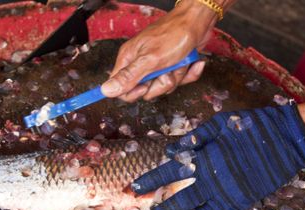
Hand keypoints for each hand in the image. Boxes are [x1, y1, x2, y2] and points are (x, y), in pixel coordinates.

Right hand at [101, 0, 231, 101]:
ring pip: (163, 87)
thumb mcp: (150, 59)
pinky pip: (178, 81)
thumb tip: (106, 90)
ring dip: (176, 76)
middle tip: (165, 70)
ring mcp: (158, 66)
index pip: (121, 88)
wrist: (198, 21)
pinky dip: (188, 73)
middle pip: (145, 91)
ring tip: (178, 61)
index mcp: (129, 60)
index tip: (145, 86)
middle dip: (160, 84)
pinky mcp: (172, 67)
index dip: (133, 92)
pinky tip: (190, 62)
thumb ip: (128, 77)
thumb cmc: (174, 33)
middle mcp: (141, 64)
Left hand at [132, 103, 304, 209]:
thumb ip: (194, 138)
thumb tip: (170, 150)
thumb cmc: (253, 126)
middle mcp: (212, 182)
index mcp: (203, 159)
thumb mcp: (221, 123)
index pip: (170, 172)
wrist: (289, 138)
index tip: (134, 188)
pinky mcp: (242, 204)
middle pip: (180, 203)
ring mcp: (227, 196)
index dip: (151, 180)